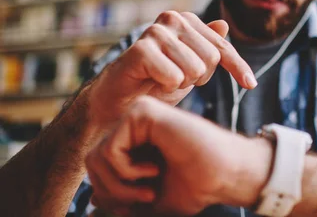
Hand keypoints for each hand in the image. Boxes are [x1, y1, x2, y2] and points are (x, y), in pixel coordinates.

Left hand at [85, 96, 272, 215]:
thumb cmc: (196, 186)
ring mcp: (138, 114)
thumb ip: (122, 199)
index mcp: (137, 142)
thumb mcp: (149, 201)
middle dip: (111, 192)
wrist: (225, 174)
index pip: (97, 168)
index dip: (110, 195)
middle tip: (143, 199)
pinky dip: (125, 171)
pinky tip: (153, 170)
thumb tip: (91, 200)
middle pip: (92, 162)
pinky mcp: (142, 112)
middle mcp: (135, 124)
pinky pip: (109, 149)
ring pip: (96, 157)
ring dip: (119, 186)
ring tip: (149, 190)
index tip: (139, 205)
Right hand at [87, 11, 257, 134]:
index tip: (250, 85)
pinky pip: (175, 76)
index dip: (238, 68)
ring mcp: (156, 31)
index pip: (223, 48)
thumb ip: (207, 47)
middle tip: (176, 80)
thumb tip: (224, 24)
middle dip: (199, 78)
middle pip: (213, 58)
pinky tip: (152, 83)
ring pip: (196, 69)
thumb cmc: (155, 83)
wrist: (118, 102)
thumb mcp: (190, 67)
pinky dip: (166, 87)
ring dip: (181, 84)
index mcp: (187, 21)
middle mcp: (173, 19)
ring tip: (163, 81)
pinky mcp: (141, 49)